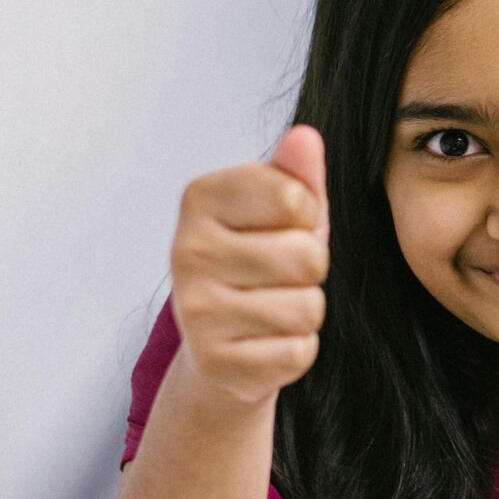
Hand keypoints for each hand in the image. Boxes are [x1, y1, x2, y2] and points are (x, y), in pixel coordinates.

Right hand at [170, 125, 330, 404]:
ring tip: (271, 308)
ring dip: (304, 311)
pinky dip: (295, 350)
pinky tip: (264, 343)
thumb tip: (305, 136)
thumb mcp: (283, 209)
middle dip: (311, 269)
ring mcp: (195, 311)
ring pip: (307, 308)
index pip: (295, 197)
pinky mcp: (214, 362)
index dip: (307, 217)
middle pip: (308, 256)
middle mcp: (186, 251)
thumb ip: (297, 173)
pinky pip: (298, 352)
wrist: (222, 343)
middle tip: (279, 276)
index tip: (280, 228)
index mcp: (200, 198)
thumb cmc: (260, 260)